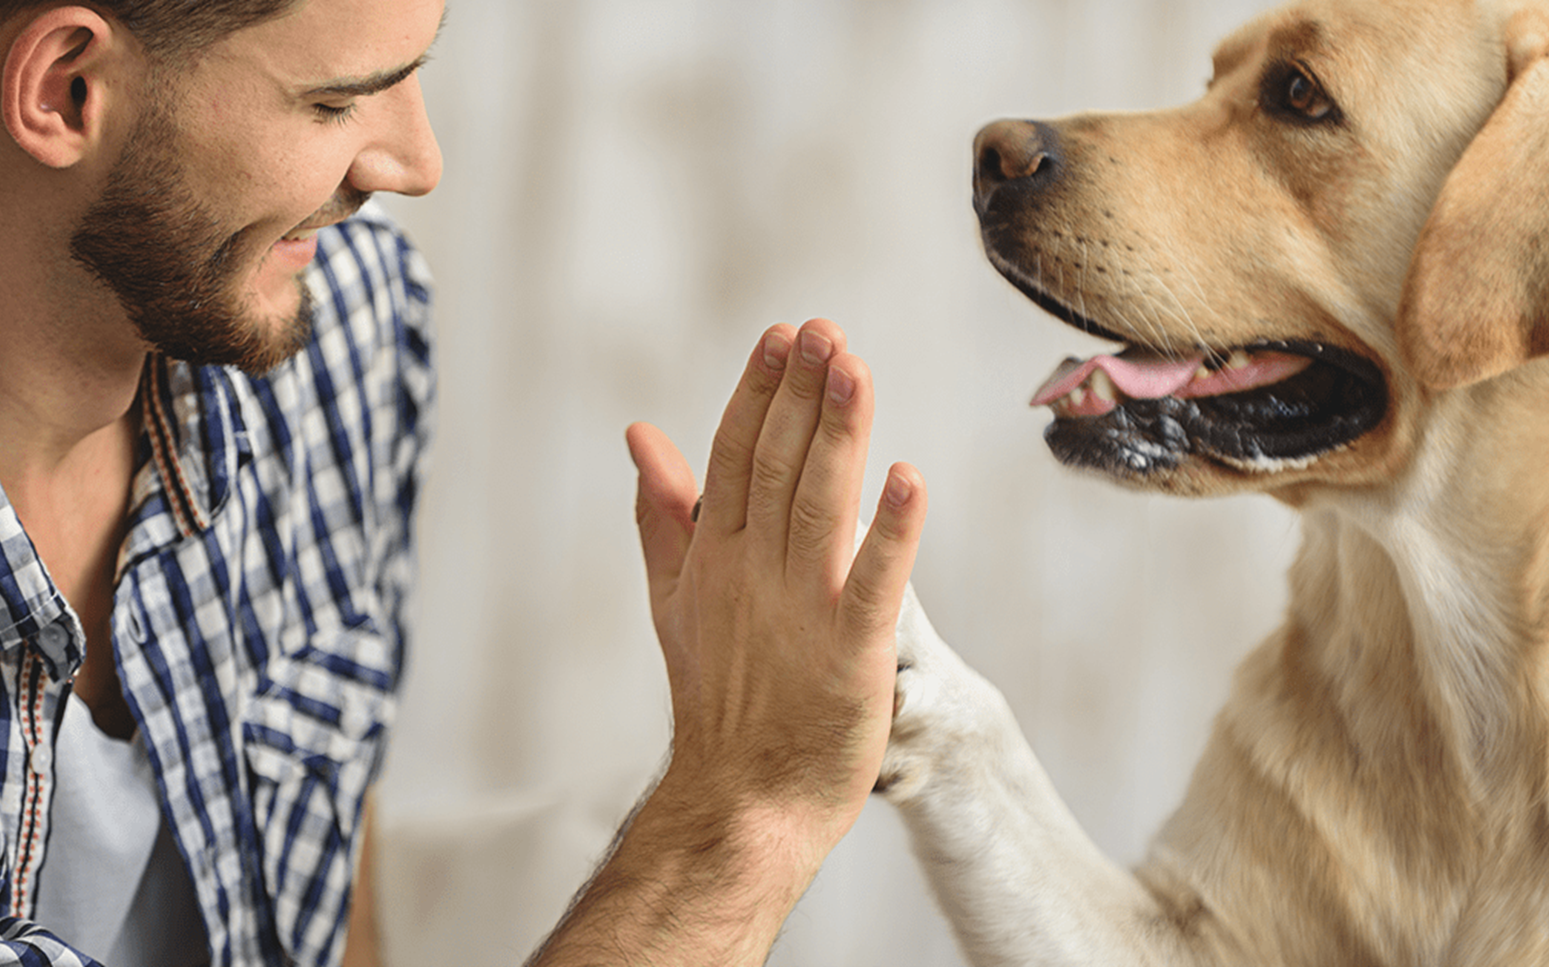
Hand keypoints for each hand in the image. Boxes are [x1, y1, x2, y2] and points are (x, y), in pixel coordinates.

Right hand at [626, 318, 926, 858]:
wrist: (740, 802)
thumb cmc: (720, 699)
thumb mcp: (676, 596)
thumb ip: (664, 512)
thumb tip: (640, 433)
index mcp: (716, 556)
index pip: (735, 456)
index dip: (761, 393)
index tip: (784, 335)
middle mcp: (753, 573)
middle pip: (778, 467)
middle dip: (801, 394)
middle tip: (824, 330)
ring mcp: (801, 612)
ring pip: (819, 506)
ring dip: (838, 436)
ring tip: (855, 369)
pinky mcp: (852, 654)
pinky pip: (874, 583)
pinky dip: (891, 531)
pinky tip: (908, 477)